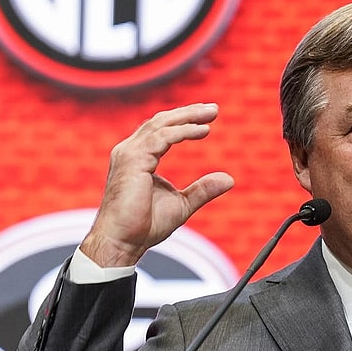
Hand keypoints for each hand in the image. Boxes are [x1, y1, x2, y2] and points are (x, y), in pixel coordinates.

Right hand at [81, 103, 234, 266]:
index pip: (161, 129)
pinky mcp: (132, 161)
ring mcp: (128, 154)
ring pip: (161, 125)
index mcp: (138, 157)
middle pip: (161, 121)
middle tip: (214, 109)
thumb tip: (229, 179)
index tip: (208, 117)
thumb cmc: (144, 226)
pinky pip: (161, 138)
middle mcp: (130, 151)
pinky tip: (202, 131)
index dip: (184, 120)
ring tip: (210, 115)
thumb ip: (203, 189)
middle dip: (189, 112)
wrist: (122, 242)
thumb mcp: (182, 204)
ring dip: (188, 117)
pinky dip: (182, 132)